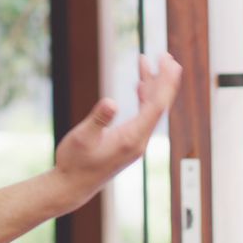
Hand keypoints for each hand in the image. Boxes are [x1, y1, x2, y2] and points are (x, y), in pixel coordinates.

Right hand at [51, 54, 182, 212]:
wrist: (72, 186)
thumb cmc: (75, 162)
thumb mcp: (83, 138)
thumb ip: (98, 119)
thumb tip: (111, 102)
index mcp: (133, 138)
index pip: (156, 105)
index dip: (164, 82)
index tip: (169, 62)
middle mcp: (139, 140)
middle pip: (159, 105)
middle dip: (164, 80)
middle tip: (166, 56)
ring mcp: (136, 141)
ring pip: (151, 108)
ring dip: (152, 85)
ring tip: (148, 62)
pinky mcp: (129, 142)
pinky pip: (143, 114)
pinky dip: (143, 97)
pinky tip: (139, 85)